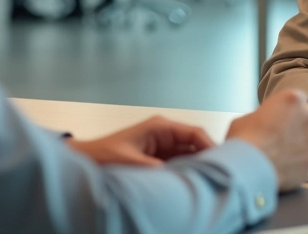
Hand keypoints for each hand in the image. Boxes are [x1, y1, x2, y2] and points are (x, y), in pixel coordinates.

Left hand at [68, 116, 215, 166]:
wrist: (87, 159)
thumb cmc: (103, 154)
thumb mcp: (129, 161)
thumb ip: (153, 167)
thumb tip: (176, 175)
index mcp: (160, 126)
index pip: (194, 132)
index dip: (210, 145)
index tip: (220, 159)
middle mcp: (164, 133)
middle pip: (195, 142)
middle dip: (207, 155)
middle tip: (219, 170)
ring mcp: (162, 144)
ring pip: (189, 153)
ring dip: (197, 163)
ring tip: (208, 176)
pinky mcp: (158, 157)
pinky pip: (179, 162)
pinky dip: (187, 170)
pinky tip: (192, 179)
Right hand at [227, 90, 307, 190]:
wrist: (247, 166)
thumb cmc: (244, 138)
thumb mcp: (250, 116)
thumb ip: (266, 116)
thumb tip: (264, 125)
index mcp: (293, 99)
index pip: (301, 100)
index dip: (291, 110)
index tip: (283, 117)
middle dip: (304, 123)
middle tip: (287, 133)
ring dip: (301, 145)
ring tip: (281, 153)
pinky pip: (307, 161)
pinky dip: (298, 164)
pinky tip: (282, 167)